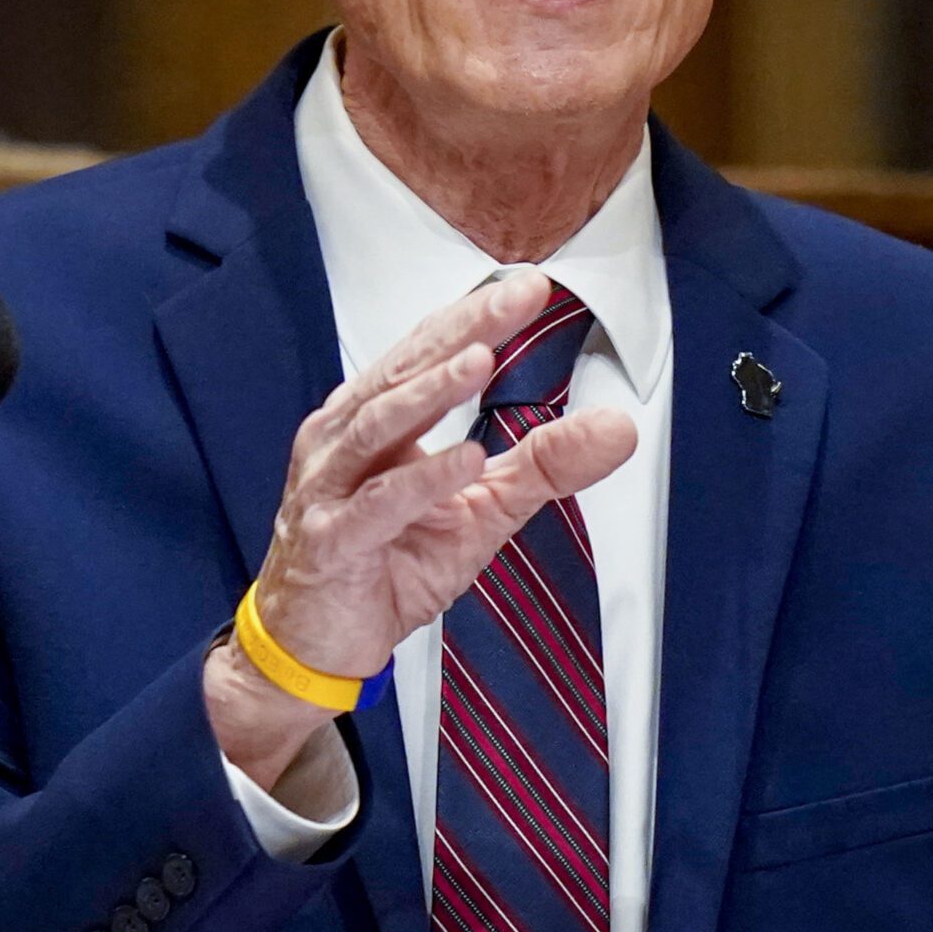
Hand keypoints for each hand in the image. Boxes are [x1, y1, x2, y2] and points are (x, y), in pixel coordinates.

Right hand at [205, 269, 636, 788]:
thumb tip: (619, 427)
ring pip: (380, 425)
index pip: (424, 353)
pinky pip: (378, 504)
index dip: (474, 318)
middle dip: (462, 332)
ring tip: (482, 359)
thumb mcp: (481, 511)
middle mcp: (341, 440)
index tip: (530, 288)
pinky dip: (422, 480)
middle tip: (514, 298)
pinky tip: (464, 460)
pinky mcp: (331, 542)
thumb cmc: (385, 567)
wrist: (312, 644)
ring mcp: (329, 488)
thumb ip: (542, 464)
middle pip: (403, 373)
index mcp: (370, 420)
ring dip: (432, 391)